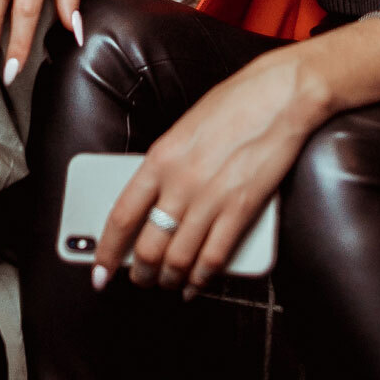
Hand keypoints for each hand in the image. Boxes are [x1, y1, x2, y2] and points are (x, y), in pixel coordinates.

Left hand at [94, 44, 327, 296]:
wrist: (280, 95)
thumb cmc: (236, 103)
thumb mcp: (184, 129)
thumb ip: (167, 164)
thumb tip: (155, 197)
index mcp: (160, 159)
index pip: (121, 216)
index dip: (106, 251)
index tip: (99, 270)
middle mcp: (180, 183)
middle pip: (148, 246)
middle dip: (141, 273)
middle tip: (140, 280)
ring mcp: (210, 199)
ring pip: (179, 259)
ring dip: (169, 279)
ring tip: (167, 284)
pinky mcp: (242, 209)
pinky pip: (214, 256)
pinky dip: (202, 278)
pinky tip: (196, 284)